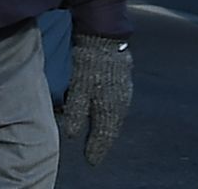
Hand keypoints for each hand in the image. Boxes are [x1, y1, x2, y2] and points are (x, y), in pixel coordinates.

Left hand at [56, 35, 130, 163]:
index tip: (91, 161)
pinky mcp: (124, 81)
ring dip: (108, 129)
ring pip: (115, 118)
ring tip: (101, 137)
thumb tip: (72, 135)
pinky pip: (117, 106)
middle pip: (111, 129)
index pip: (104, 136)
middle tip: (96, 153)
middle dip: (103, 141)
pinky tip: (105, 114)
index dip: (97, 149)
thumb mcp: (79, 89)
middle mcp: (121, 104)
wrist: (105, 36)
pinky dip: (110, 115)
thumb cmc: (90, 63)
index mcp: (110, 109)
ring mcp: (125, 92)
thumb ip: (76, 113)